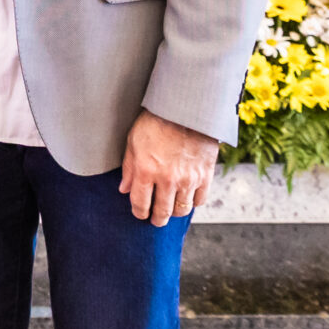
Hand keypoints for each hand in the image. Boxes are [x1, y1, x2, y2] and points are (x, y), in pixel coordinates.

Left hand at [120, 109, 218, 225]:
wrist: (186, 108)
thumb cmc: (155, 121)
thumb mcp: (133, 141)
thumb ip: (129, 168)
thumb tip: (124, 189)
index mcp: (146, 171)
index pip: (140, 204)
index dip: (139, 213)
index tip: (140, 214)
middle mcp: (167, 179)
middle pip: (162, 213)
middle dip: (157, 219)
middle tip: (156, 220)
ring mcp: (188, 179)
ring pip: (182, 210)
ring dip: (175, 212)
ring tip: (171, 210)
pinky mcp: (205, 175)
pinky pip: (200, 200)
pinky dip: (193, 202)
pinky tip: (188, 197)